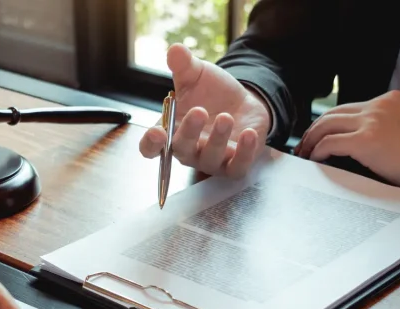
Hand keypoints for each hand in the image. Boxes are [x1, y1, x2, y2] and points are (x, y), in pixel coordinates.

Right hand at [139, 44, 269, 177]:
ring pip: (210, 159)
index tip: (157, 133)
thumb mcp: (197, 75)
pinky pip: (238, 166)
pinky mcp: (235, 164)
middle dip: (189, 132)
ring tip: (226, 117)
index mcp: (171, 132)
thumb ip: (184, 66)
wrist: (242, 102)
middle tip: (198, 111)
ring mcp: (211, 160)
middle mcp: (189, 151)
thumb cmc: (212, 93)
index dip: (151, 145)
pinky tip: (248, 134)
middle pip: (181, 151)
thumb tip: (175, 50)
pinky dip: (244, 153)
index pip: (151, 147)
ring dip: (218, 139)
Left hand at [294, 90, 399, 204]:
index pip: (350, 109)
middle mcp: (379, 105)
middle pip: (332, 114)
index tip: (321, 137)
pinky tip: (315, 163)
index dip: (331, 124)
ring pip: (326, 125)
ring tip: (305, 156)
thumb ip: (387, 133)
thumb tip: (363, 151)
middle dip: (314, 131)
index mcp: (391, 101)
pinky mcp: (368, 140)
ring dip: (312, 141)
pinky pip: (331, 143)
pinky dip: (319, 152)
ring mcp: (373, 120)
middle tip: (304, 147)